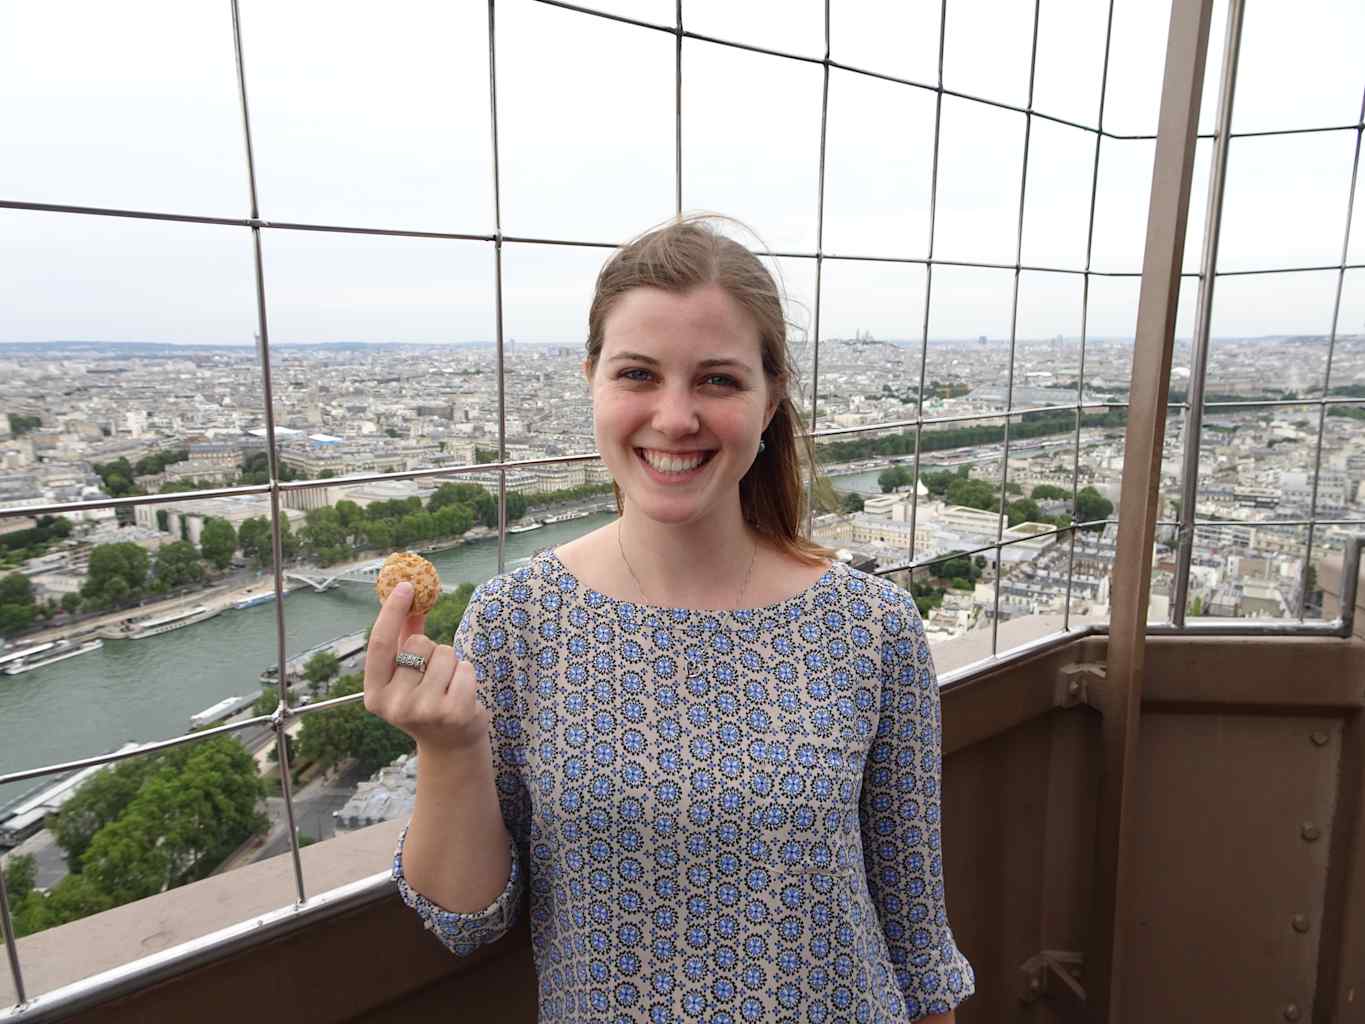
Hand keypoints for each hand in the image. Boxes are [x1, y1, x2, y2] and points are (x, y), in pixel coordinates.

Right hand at [363, 581, 489, 756]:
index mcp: (375, 694)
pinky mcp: (453, 712)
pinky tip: (463, 695)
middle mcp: (394, 705)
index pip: (379, 644)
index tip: (406, 585)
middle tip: (433, 677)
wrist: (451, 746)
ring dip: (452, 664)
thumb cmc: (427, 701)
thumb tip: (409, 595)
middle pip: (419, 645)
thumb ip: (404, 638)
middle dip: (431, 651)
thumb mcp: (408, 675)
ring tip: (448, 688)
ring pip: (445, 654)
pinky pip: (465, 668)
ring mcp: (424, 711)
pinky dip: (467, 675)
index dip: (391, 612)